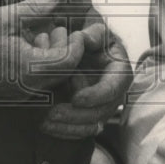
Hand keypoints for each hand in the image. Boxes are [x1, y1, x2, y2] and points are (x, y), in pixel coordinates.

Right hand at [0, 0, 85, 98]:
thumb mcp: (6, 18)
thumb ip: (36, 7)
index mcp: (33, 69)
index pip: (70, 59)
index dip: (76, 43)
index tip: (68, 27)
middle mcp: (33, 87)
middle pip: (64, 69)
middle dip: (62, 46)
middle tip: (52, 27)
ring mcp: (24, 94)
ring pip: (52, 76)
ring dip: (50, 54)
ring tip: (36, 34)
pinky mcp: (16, 96)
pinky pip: (38, 81)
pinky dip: (38, 63)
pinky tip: (23, 47)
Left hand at [39, 22, 133, 139]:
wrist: (78, 49)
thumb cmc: (87, 38)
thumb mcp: (93, 32)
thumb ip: (92, 33)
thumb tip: (84, 39)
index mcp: (119, 69)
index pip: (115, 86)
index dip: (98, 94)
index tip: (76, 98)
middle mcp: (114, 90)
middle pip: (104, 111)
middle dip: (79, 115)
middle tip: (53, 113)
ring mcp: (103, 105)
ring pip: (92, 125)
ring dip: (70, 127)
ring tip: (46, 122)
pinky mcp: (90, 115)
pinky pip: (82, 130)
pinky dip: (65, 131)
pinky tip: (46, 127)